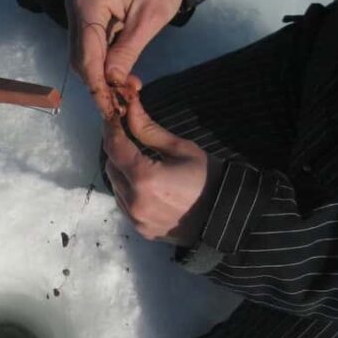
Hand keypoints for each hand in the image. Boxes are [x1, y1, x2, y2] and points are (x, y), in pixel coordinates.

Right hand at [65, 0, 183, 117]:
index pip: (87, 56)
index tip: (110, 109)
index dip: (97, 86)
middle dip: (99, 84)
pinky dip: (103, 64)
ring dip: (101, 76)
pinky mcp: (85, 16)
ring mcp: (77, 12)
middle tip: (122, 102)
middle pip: (80, 59)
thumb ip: (127, 52)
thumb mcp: (150, 19)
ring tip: (125, 90)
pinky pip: (89, 47)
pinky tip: (120, 74)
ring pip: (82, 57)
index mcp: (88, 5)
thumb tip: (111, 83)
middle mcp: (75, 8)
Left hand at [103, 89, 222, 245]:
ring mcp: (136, 219)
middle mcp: (134, 201)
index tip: (112, 117)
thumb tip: (130, 109)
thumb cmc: (209, 178)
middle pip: (111, 167)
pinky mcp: (140, 229)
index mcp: (145, 178)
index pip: (115, 147)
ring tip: (142, 163)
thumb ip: (150, 131)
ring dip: (122, 172)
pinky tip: (146, 185)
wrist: (226, 217)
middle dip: (117, 151)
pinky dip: (128, 191)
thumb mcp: (182, 149)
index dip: (111, 130)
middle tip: (130, 139)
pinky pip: (124, 204)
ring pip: (115, 187)